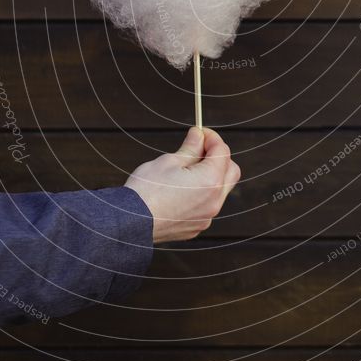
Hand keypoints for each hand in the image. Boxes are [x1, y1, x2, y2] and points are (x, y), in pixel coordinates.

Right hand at [125, 126, 240, 243]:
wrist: (130, 223)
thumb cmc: (147, 190)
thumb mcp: (169, 161)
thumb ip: (191, 148)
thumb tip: (199, 135)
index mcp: (210, 181)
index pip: (223, 151)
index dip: (212, 138)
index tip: (200, 133)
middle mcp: (214, 201)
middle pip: (230, 171)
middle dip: (218, 157)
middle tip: (199, 149)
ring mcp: (207, 217)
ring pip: (220, 190)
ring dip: (211, 176)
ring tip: (187, 169)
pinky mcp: (196, 227)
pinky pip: (207, 206)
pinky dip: (201, 194)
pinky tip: (181, 189)